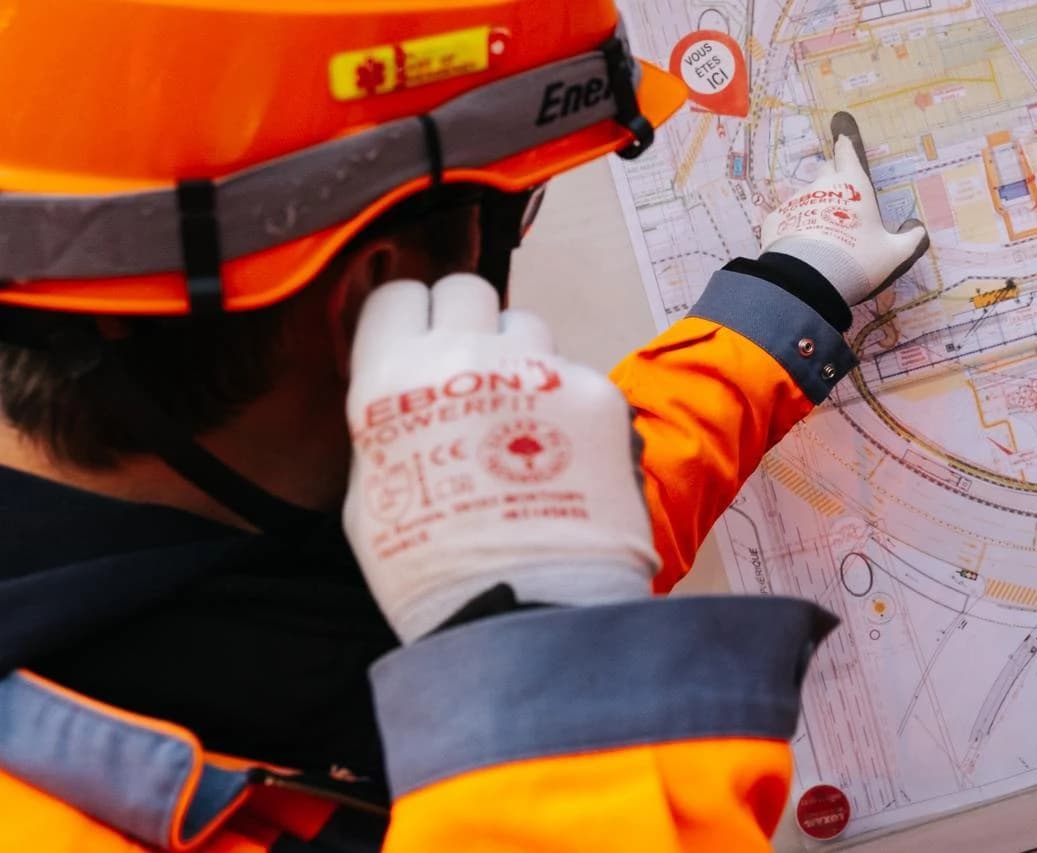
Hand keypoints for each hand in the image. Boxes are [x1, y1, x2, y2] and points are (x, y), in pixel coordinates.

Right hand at [343, 274, 656, 642]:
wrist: (526, 610)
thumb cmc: (429, 568)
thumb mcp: (370, 495)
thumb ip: (388, 428)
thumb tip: (407, 400)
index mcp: (392, 376)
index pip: (398, 295)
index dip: (409, 319)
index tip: (417, 345)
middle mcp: (465, 354)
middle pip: (468, 290)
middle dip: (469, 324)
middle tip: (474, 377)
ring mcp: (539, 367)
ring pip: (530, 325)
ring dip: (523, 358)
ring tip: (528, 425)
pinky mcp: (599, 393)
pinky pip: (579, 377)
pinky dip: (573, 409)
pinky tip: (572, 460)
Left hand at [761, 111, 928, 304]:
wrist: (808, 279)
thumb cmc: (857, 259)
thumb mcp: (892, 254)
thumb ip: (909, 240)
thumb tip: (919, 231)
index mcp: (853, 185)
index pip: (847, 153)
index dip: (846, 145)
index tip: (842, 138)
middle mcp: (823, 186)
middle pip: (827, 171)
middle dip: (833, 178)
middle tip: (841, 202)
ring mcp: (796, 201)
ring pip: (807, 196)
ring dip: (814, 208)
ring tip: (821, 236)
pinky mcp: (776, 219)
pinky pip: (788, 217)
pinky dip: (794, 226)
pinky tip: (800, 246)